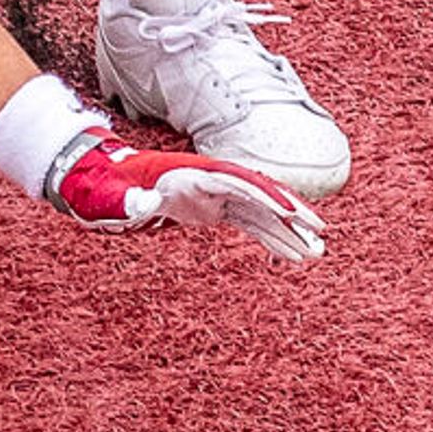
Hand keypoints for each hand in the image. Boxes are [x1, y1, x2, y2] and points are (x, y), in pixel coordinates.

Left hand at [48, 131, 325, 263]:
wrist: (111, 183)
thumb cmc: (115, 189)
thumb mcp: (119, 196)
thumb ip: (132, 201)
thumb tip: (144, 205)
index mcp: (195, 175)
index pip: (240, 184)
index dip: (267, 198)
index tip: (292, 213)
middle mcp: (213, 181)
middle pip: (259, 194)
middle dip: (291, 212)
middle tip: (321, 232)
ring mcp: (217, 195)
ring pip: (260, 213)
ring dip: (288, 232)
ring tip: (316, 253)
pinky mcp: (217, 209)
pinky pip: (251, 224)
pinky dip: (272, 239)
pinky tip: (292, 256)